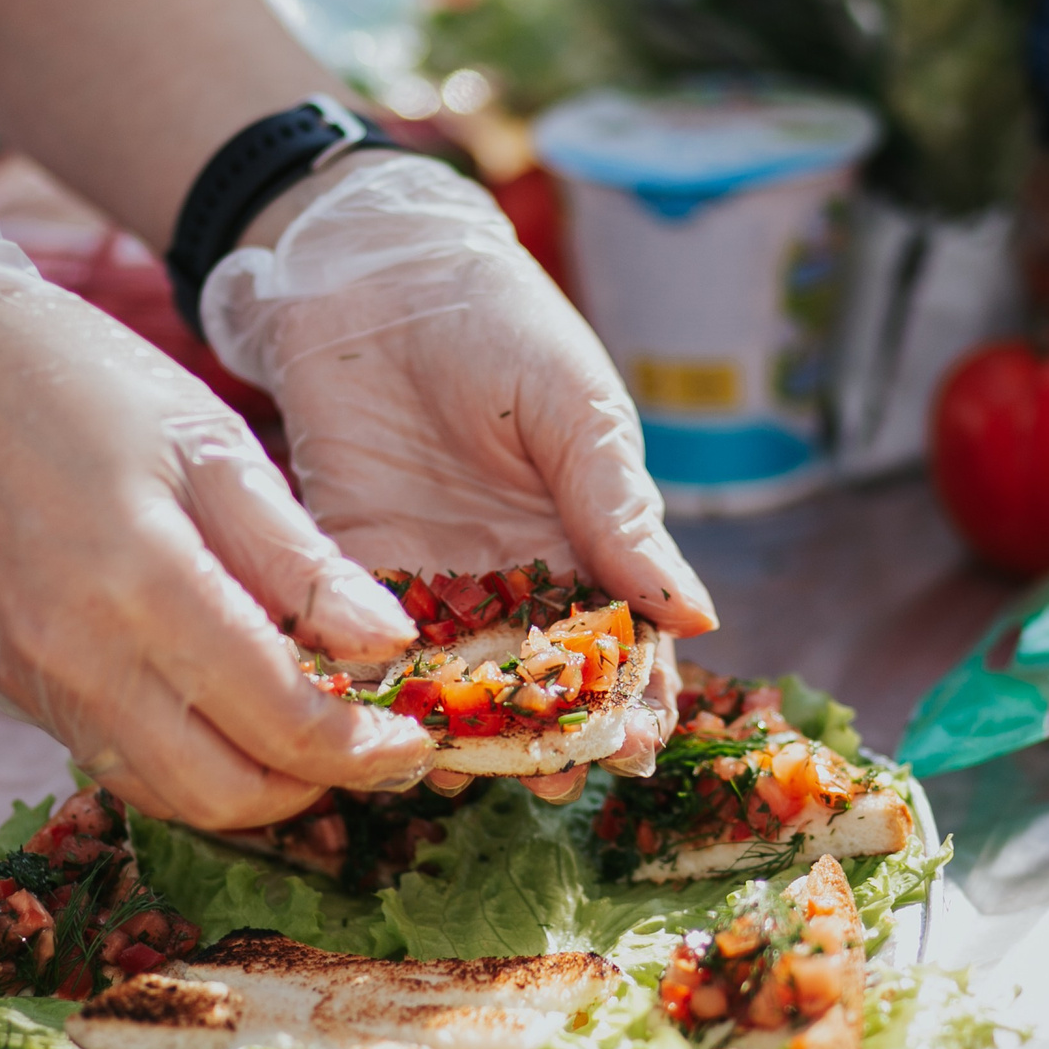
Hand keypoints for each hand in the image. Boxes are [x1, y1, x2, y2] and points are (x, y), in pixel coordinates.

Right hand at [0, 275, 435, 828]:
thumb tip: (391, 644)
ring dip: (252, 788)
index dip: (363, 751)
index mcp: (145, 583)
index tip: (415, 739)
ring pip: (168, 796)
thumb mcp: (211, 444)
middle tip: (372, 748)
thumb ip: (300, 558)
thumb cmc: (78, 382)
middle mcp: (81, 656)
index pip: (280, 722)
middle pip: (226, 793)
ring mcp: (37, 683)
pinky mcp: (10, 688)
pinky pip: (116, 763)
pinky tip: (230, 712)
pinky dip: (187, 762)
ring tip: (310, 734)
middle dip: (316, 788)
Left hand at [202, 153, 716, 800]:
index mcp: (583, 543)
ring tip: (472, 772)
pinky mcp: (350, 565)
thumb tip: (697, 619)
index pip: (622, 646)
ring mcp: (430, 580)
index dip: (635, 702)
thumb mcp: (577, 412)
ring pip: (457, 683)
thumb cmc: (500, 324)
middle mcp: (511, 579)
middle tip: (554, 780)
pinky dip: (377, 690)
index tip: (639, 747)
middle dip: (553, 741)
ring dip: (467, 734)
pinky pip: (365, 646)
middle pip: (541, 686)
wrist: (378, 269)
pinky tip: (388, 727)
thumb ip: (621, 513)